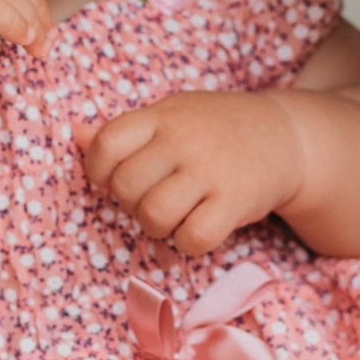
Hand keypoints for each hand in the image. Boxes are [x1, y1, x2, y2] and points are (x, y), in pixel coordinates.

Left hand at [80, 88, 303, 255]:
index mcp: (162, 116)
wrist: (285, 136)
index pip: (107, 143)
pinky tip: (199, 228)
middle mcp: (183, 139)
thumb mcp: (172, 117)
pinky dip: (187, 243)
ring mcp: (209, 169)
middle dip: (133, 205)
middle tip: (155, 200)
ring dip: (159, 227)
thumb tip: (74, 136)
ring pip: (153, 216)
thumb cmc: (216, 131)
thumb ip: (127, 132)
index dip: (99, 171)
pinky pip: (191, 238)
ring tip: (176, 215)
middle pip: (127, 187)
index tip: (115, 180)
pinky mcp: (235, 199)